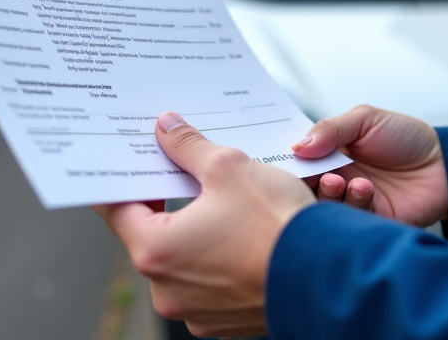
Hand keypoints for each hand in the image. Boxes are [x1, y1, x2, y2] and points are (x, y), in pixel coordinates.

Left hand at [95, 112, 314, 337]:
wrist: (330, 276)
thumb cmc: (278, 225)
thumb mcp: (230, 168)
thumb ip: (189, 147)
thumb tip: (166, 128)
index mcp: (156, 251)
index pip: (117, 209)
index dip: (125, 180)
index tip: (133, 163)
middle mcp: (166, 290)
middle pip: (152, 235)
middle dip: (169, 203)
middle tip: (187, 174)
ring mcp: (195, 311)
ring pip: (184, 260)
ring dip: (197, 232)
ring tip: (226, 206)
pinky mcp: (224, 321)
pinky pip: (210, 282)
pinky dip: (220, 260)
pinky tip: (244, 237)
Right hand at [294, 105, 447, 227]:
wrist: (445, 164)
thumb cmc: (407, 138)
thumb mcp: (367, 120)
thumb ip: (331, 129)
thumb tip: (297, 146)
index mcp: (330, 155)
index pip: (298, 161)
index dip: (287, 161)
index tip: (279, 160)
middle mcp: (336, 180)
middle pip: (304, 187)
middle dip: (303, 181)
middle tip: (313, 172)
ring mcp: (350, 202)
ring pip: (322, 206)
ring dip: (328, 193)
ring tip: (340, 179)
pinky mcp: (367, 222)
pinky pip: (348, 220)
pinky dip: (353, 203)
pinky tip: (366, 189)